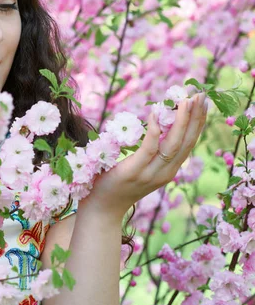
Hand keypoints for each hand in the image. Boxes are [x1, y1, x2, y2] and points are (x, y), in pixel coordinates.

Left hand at [82, 93, 207, 220]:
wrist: (102, 209)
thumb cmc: (117, 184)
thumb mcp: (141, 168)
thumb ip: (150, 153)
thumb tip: (156, 125)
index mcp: (168, 170)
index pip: (189, 143)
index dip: (197, 122)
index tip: (201, 101)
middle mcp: (165, 173)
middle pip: (186, 142)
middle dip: (195, 117)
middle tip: (199, 95)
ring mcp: (150, 173)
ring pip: (172, 145)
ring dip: (181, 121)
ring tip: (185, 101)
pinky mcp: (133, 171)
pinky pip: (148, 149)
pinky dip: (154, 131)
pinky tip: (155, 113)